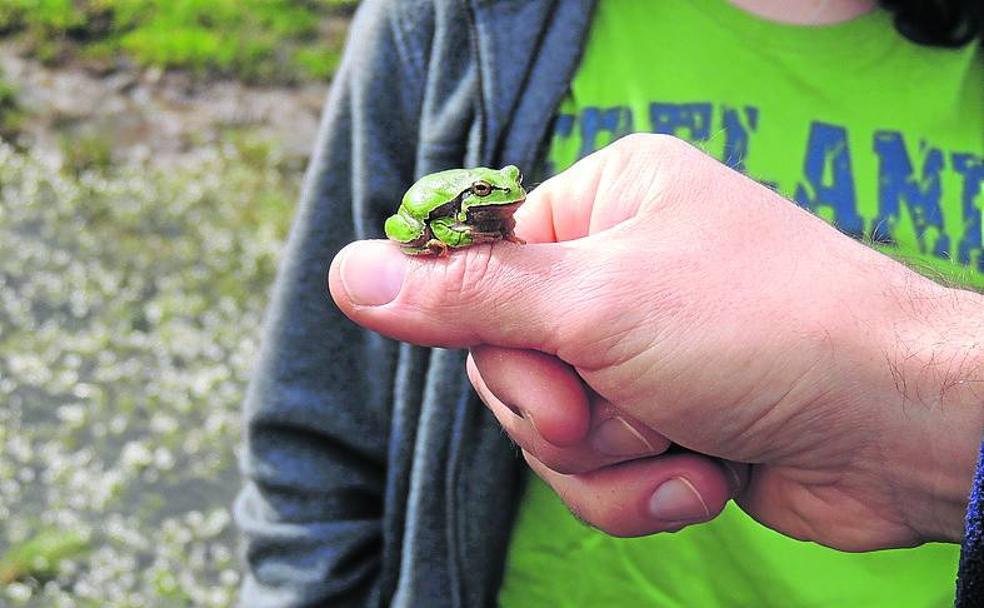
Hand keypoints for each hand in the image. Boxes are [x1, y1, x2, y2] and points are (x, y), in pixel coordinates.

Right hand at [328, 134, 983, 550]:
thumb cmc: (764, 331)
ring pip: (550, 431)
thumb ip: (467, 295)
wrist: (898, 428)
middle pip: (508, 364)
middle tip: (625, 408)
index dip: (496, 340)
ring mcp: (640, 350)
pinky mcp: (663, 417)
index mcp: (601, 206)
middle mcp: (617, 271)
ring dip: (609, 458)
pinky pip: (598, 471)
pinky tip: (704, 471)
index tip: (550, 370)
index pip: (479, 275)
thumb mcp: (596, 305)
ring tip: (681, 438)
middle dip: (565, 414)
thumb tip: (350, 272)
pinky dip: (643, 487)